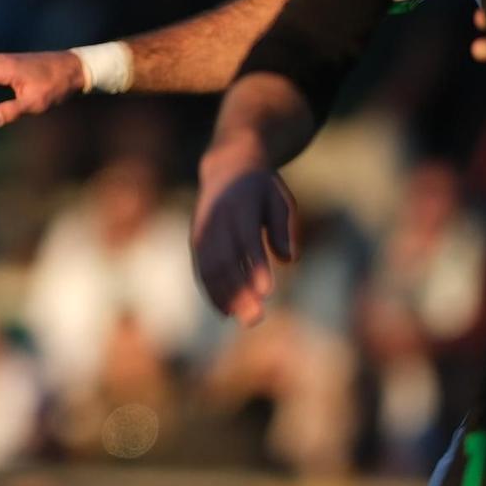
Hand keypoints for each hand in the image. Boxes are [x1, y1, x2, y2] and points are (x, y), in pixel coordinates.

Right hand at [191, 146, 298, 326]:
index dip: (255, 266)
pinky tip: (226, 311)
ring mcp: (203, 230)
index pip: (247, 240)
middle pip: (225, 259)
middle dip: (239, 290)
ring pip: (210, 268)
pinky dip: (211, 291)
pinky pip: (201, 269)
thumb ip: (284, 227)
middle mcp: (216, 218)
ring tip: (244, 318)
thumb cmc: (261, 189)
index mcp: (240, 205)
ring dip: (225, 296)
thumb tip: (289, 259)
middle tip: (257, 318)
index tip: (267, 291)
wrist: (226, 167)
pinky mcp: (196, 240)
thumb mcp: (280, 199)